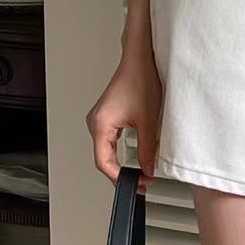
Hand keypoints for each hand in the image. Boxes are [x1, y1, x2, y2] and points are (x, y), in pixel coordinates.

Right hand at [86, 47, 162, 190]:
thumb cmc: (140, 80)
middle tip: (141, 182)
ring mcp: (100, 119)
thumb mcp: (148, 122)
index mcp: (100, 124)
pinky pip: (109, 141)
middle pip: (103, 159)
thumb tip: (148, 169)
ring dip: (121, 164)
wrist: (139, 60)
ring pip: (106, 151)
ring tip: (139, 172)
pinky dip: (120, 152)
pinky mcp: (107, 117)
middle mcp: (95, 122)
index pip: (104, 163)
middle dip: (122, 174)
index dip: (120, 178)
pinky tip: (133, 157)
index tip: (136, 184)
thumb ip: (148, 150)